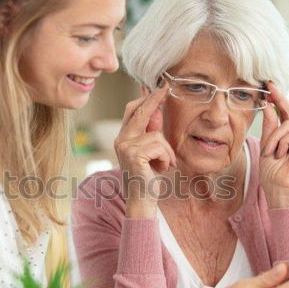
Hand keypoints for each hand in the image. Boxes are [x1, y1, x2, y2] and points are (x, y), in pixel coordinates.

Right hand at [114, 86, 175, 216]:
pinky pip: (159, 146)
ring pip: (157, 135)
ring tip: (164, 165)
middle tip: (166, 87)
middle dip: (154, 99)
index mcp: (123, 137)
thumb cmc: (148, 177)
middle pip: (140, 112)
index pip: (132, 111)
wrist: (141, 200)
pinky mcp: (134, 154)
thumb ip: (152, 133)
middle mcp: (121, 140)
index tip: (158, 87)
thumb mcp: (151, 152)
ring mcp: (126, 147)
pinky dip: (166, 158)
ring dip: (167, 151)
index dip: (146, 98)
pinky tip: (161, 169)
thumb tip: (157, 110)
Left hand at [259, 82, 288, 208]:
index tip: (270, 87)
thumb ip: (270, 126)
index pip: (285, 114)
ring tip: (271, 152)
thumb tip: (268, 105)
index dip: (278, 100)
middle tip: (270, 86)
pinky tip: (281, 154)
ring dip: (274, 138)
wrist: (278, 188)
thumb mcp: (266, 144)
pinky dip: (282, 143)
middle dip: (280, 99)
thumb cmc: (272, 172)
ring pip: (288, 125)